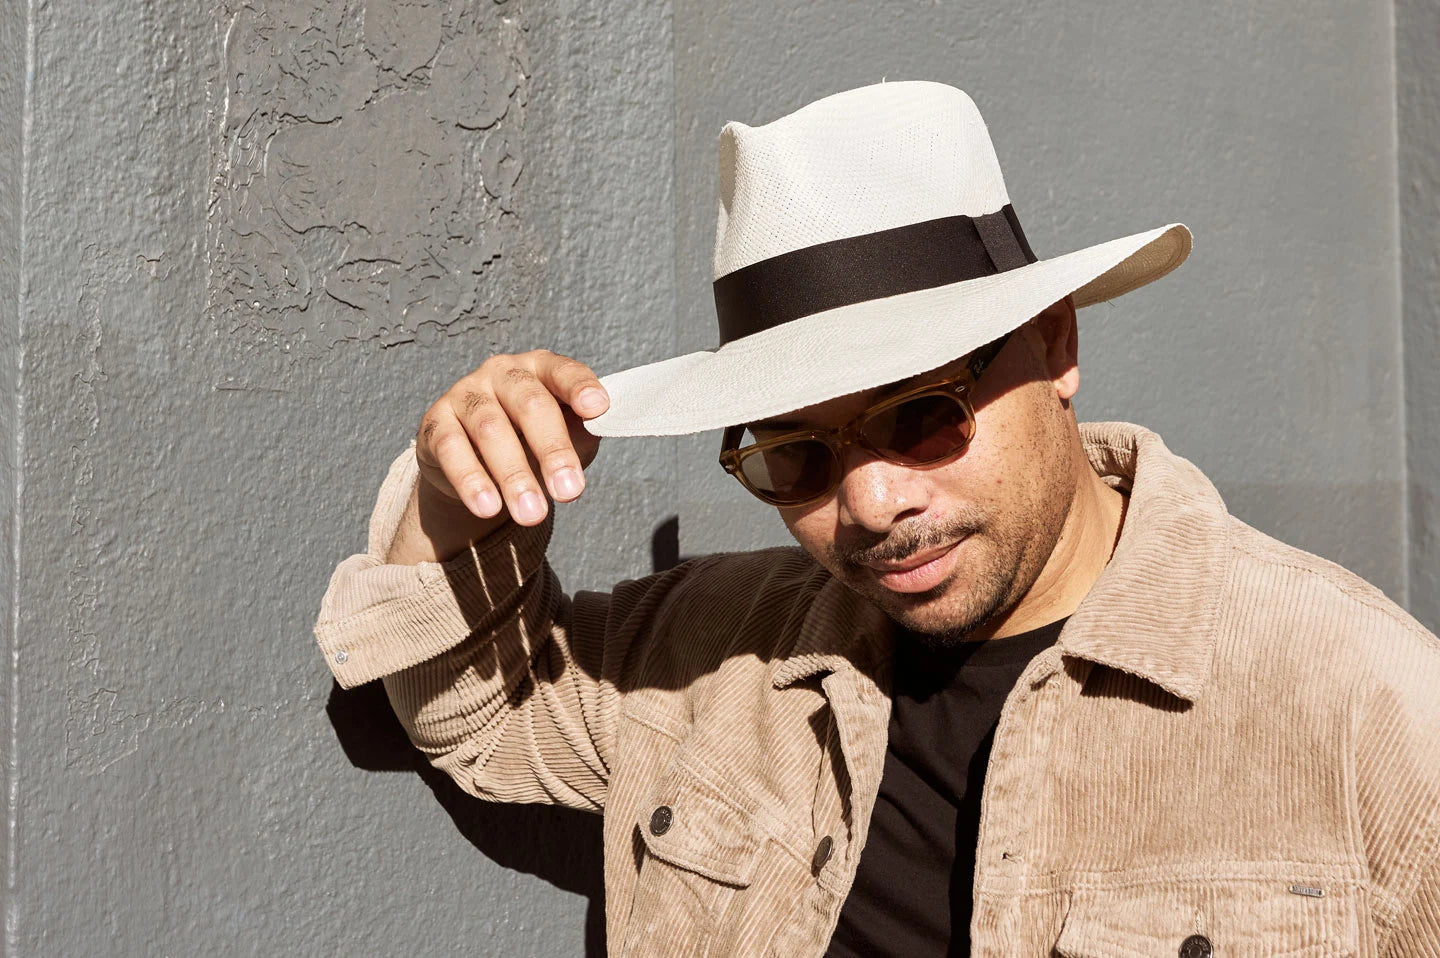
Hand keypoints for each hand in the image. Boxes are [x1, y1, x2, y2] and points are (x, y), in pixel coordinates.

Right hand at [415, 349, 608, 526]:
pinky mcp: (437, 422)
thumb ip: (585, 430)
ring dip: (514, 476)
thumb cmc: (532, 440)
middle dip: (553, 451)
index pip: (564, 371)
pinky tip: (487, 507)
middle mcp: (503, 373)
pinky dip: (470, 480)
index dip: (580, 387)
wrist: (476, 460)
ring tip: (532, 514)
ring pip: (491, 430)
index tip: (598, 409)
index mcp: (541, 368)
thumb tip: (605, 426)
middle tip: (569, 492)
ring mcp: (467, 393)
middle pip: (530, 405)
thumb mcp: (566, 434)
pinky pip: (451, 449)